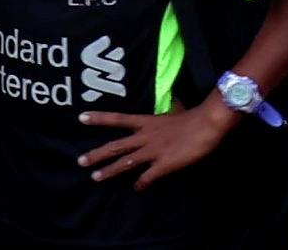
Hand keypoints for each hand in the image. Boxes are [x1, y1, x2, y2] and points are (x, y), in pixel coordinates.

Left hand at [78, 100, 236, 190]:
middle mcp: (145, 137)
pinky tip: (137, 189)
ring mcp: (153, 151)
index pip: (118, 119)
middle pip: (116, 145)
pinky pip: (147, 177)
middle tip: (80, 161)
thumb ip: (169, 107)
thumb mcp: (176, 108)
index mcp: (147, 122)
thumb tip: (173, 98)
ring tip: (95, 177)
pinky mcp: (163, 164)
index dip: (99, 118)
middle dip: (97, 154)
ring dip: (110, 171)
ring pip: (125, 162)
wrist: (206, 124)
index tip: (80, 118)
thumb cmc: (192, 116)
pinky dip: (141, 184)